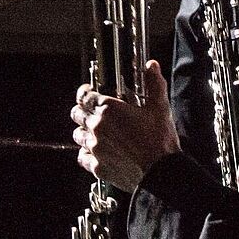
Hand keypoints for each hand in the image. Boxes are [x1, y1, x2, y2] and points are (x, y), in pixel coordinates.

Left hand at [70, 60, 179, 190]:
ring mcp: (96, 148)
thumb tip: (151, 66)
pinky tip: (96, 152)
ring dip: (84, 132)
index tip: (88, 92)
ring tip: (95, 132)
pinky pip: (82, 157)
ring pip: (78, 135)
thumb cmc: (160, 141)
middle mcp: (98, 127)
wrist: (161, 172)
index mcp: (109, 110)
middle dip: (82, 111)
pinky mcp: (98, 167)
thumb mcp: (160, 107)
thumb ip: (154, 84)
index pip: (84, 96)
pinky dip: (86, 154)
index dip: (85, 92)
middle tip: (92, 112)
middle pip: (77, 114)